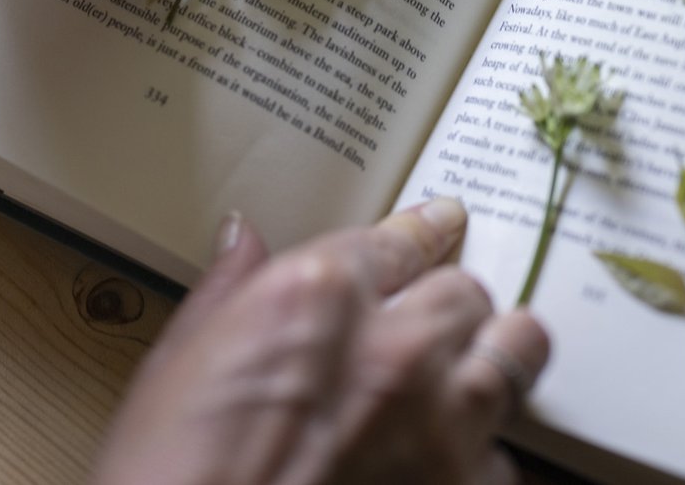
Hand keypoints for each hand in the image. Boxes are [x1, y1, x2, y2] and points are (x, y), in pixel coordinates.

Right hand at [91, 199, 548, 484]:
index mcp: (319, 297)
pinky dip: (481, 463)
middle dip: (452, 307)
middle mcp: (394, 347)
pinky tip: (450, 470)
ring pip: (516, 353)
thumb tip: (243, 241)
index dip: (424, 233)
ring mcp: (440, 423)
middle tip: (440, 325)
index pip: (399, 240)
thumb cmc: (168, 479)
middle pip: (465, 292)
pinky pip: (504, 460)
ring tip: (479, 375)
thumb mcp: (176, 369)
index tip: (443, 225)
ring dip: (496, 361)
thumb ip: (227, 294)